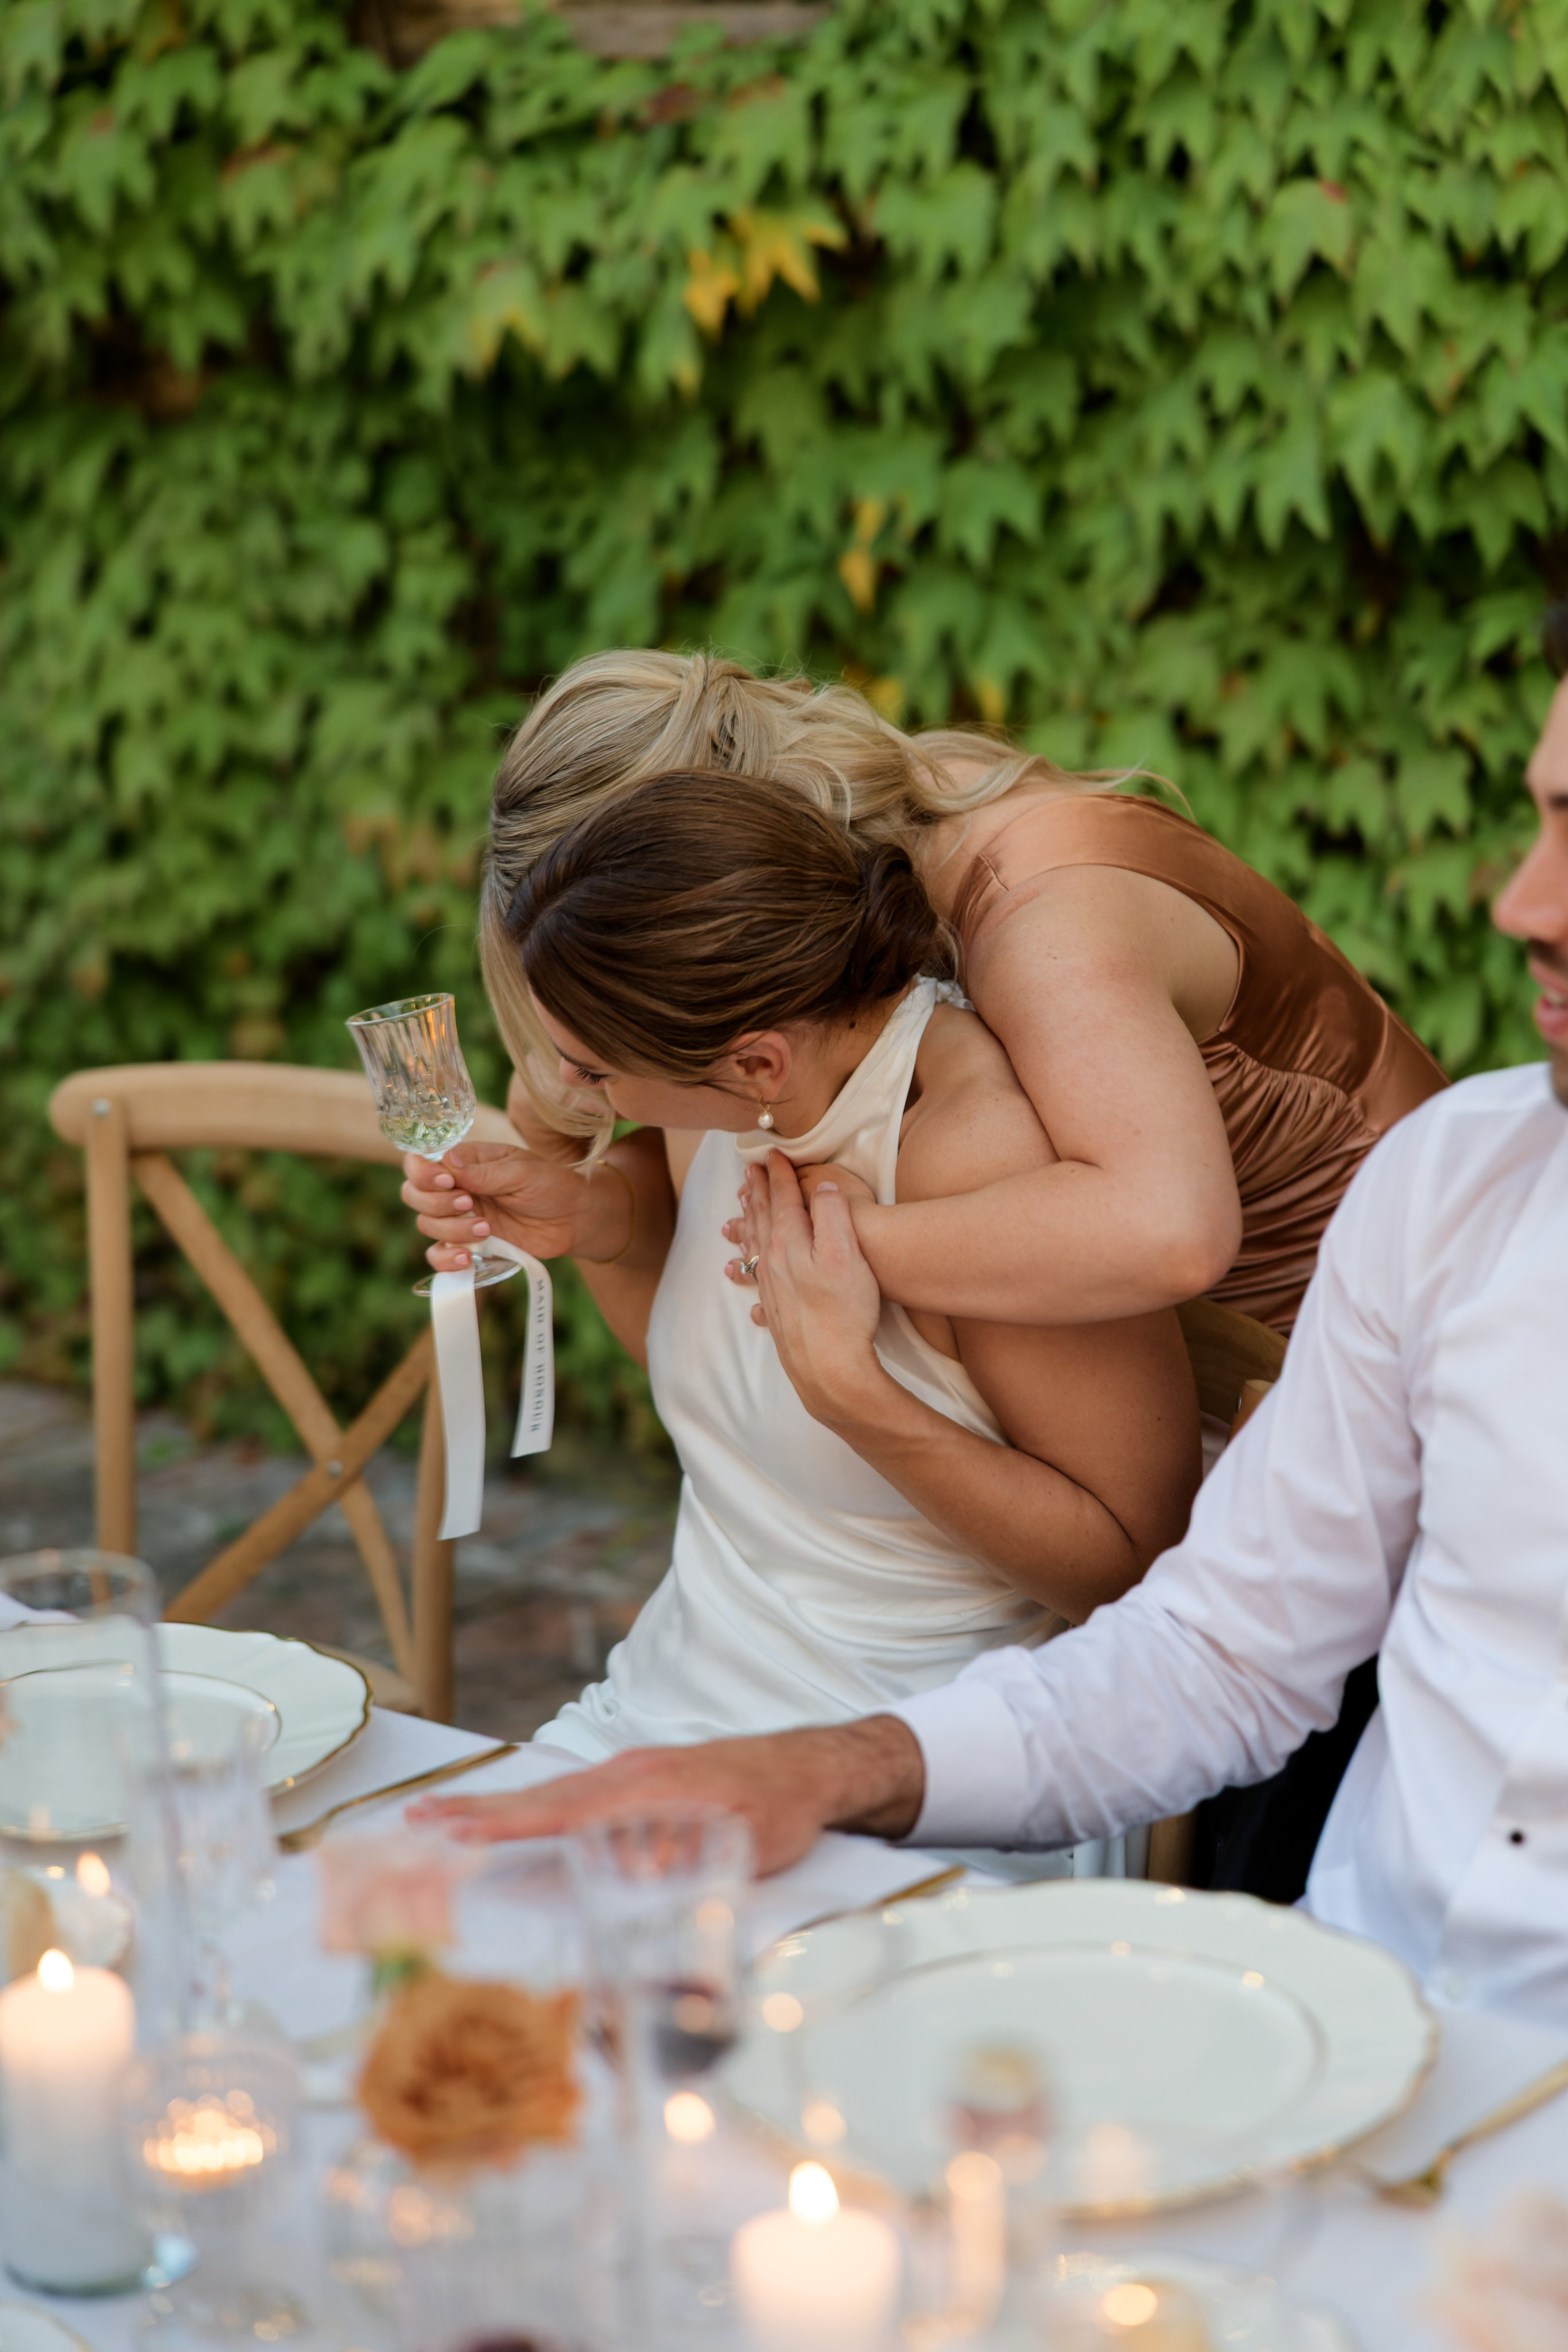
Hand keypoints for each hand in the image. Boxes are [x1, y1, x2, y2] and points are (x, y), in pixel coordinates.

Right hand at [400, 1142, 628, 1271]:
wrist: (575, 1218)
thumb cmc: (551, 1184)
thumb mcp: (522, 1171)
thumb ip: (485, 1171)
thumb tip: (447, 1162)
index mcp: (464, 1162)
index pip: (420, 1162)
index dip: (423, 1173)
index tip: (448, 1181)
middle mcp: (454, 1188)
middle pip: (414, 1195)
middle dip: (435, 1202)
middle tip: (469, 1203)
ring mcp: (459, 1218)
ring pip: (427, 1225)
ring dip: (451, 1229)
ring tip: (486, 1228)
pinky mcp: (469, 1245)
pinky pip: (439, 1255)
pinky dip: (445, 1259)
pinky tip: (466, 1258)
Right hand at [408, 1718, 927, 1873]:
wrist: (811, 1767)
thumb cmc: (781, 1806)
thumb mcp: (745, 1838)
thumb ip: (693, 1853)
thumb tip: (637, 1869)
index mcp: (645, 1786)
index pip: (559, 1810)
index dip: (503, 1823)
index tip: (450, 1828)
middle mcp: (630, 1772)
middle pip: (541, 1795)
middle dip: (476, 1808)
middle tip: (414, 1815)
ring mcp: (634, 1771)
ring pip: (555, 1792)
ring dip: (500, 1806)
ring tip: (446, 1817)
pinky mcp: (643, 1777)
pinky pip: (576, 1791)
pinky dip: (535, 1802)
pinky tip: (517, 1815)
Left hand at [724, 1152, 885, 1422]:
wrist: (832, 1370)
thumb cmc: (845, 1310)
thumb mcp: (848, 1251)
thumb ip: (833, 1213)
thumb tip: (822, 1186)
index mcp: (790, 1241)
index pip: (782, 1198)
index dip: (779, 1174)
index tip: (772, 1154)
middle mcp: (774, 1263)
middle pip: (762, 1220)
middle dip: (756, 1193)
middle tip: (748, 1172)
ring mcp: (772, 1291)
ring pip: (753, 1251)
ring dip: (746, 1228)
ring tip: (734, 1217)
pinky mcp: (777, 1315)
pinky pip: (755, 1284)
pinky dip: (746, 1273)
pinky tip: (740, 1277)